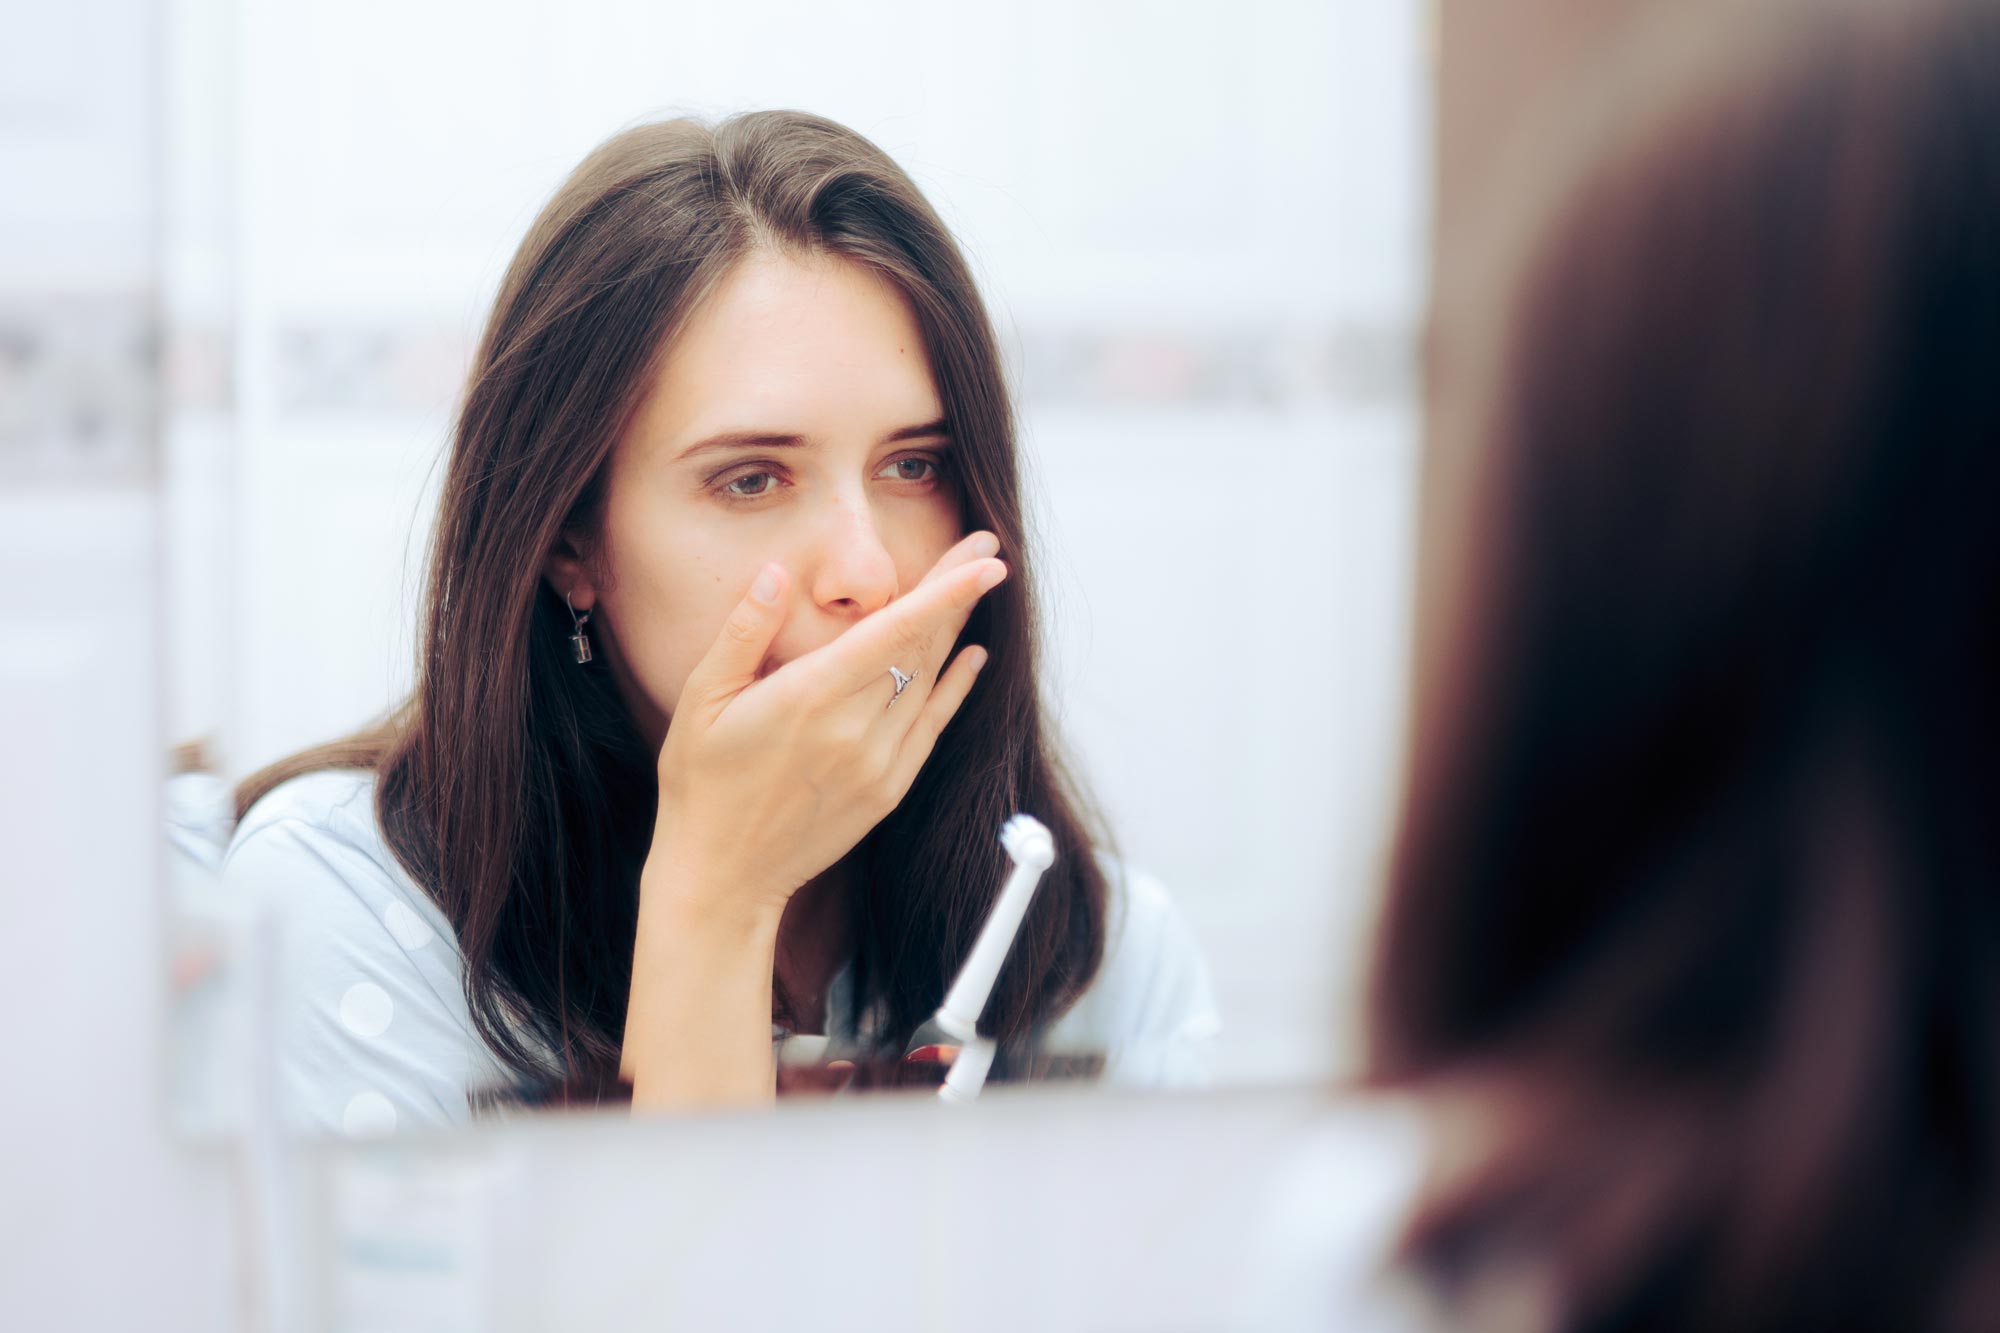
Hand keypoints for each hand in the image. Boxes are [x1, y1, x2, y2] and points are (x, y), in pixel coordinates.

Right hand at [645, 530, 1006, 927]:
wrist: (722, 876)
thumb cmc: (702, 784)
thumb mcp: (701, 700)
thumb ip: (743, 632)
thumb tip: (773, 573)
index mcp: (810, 696)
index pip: (894, 630)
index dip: (946, 592)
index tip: (988, 561)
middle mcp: (854, 728)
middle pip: (922, 647)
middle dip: (958, 593)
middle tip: (984, 548)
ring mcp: (878, 763)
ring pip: (930, 683)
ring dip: (955, 632)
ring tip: (974, 588)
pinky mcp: (887, 790)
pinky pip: (932, 727)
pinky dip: (955, 688)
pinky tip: (970, 656)